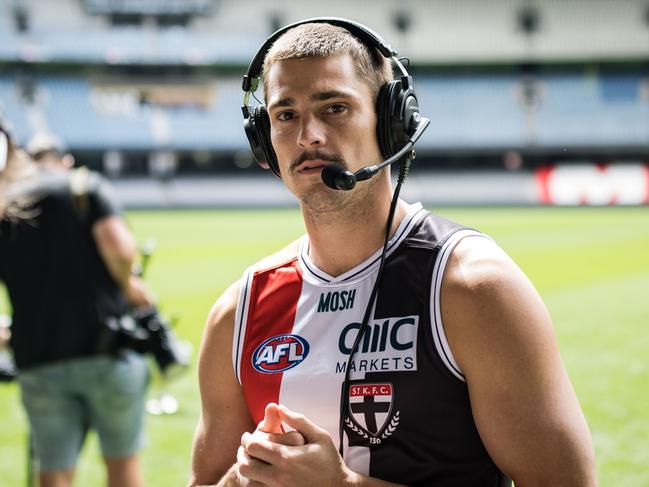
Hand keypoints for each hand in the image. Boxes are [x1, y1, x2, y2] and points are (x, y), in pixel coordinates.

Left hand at [237, 404, 352, 486]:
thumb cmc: (329, 461)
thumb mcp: (319, 436)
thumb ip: (298, 420)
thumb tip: (279, 407)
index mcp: (287, 457)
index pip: (254, 446)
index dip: (246, 439)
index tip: (247, 436)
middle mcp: (279, 476)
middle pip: (245, 465)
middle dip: (241, 454)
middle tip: (244, 448)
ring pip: (248, 481)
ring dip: (246, 470)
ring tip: (250, 461)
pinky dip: (253, 483)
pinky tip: (259, 475)